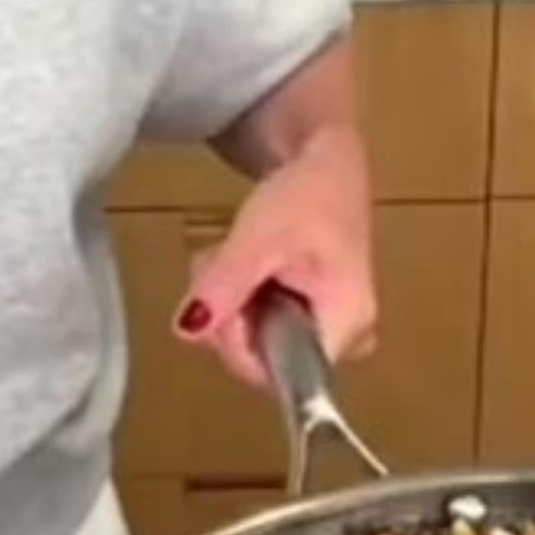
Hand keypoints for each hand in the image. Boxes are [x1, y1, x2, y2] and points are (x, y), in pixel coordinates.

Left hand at [175, 125, 377, 388]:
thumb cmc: (307, 194)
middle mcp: (346, 338)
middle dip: (230, 317)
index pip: (278, 373)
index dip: (238, 343)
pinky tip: (245, 266)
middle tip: (223, 268)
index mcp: (345, 324)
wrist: (327, 161)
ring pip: (260, 342)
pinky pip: (266, 326)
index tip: (223, 301)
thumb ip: (224, 287)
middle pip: (266, 359)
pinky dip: (243, 299)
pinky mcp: (316, 316)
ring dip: (231, 304)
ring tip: (234, 257)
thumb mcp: (258, 238)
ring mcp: (332, 328)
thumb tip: (188, 331)